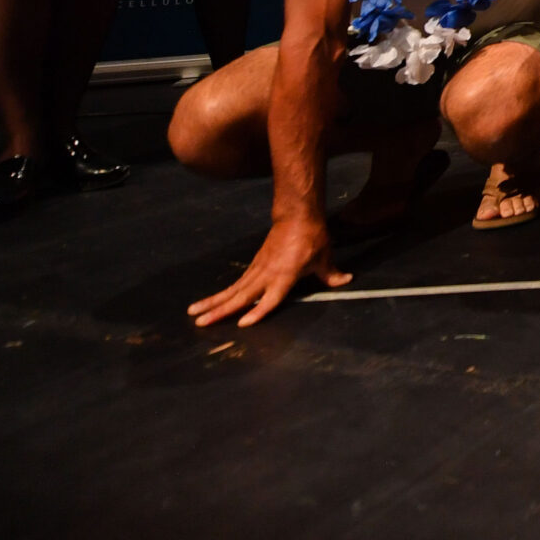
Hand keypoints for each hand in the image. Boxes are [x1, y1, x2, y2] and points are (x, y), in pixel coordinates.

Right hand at [186, 216, 344, 327]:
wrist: (297, 215)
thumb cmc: (312, 238)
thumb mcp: (324, 257)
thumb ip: (331, 274)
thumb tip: (346, 279)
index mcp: (284, 276)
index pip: (270, 298)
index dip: (258, 311)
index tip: (243, 324)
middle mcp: (266, 275)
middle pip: (240, 296)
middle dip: (220, 310)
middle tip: (200, 323)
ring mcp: (257, 270)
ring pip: (232, 290)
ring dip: (213, 302)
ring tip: (193, 314)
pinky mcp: (254, 266)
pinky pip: (236, 283)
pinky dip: (222, 294)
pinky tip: (209, 303)